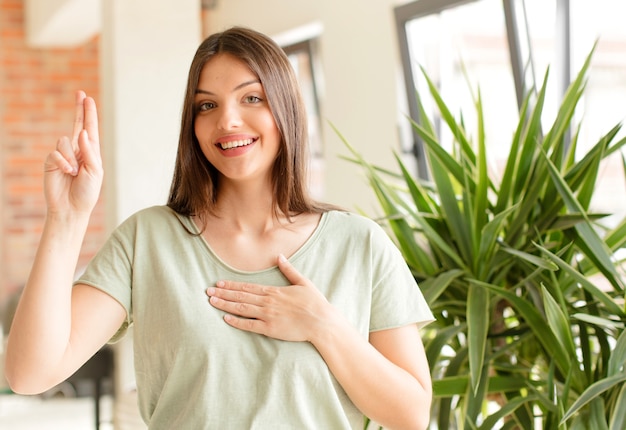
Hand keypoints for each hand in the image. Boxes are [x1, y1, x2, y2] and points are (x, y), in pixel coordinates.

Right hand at [44, 91, 102, 215]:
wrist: (71, 208)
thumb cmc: (86, 192)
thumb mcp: (94, 172)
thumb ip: (90, 152)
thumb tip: (83, 133)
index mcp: (91, 153)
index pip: (90, 130)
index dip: (89, 114)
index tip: (88, 98)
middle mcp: (77, 151)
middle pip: (77, 125)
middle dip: (79, 109)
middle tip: (80, 93)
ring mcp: (63, 155)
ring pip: (64, 141)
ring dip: (71, 157)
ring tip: (74, 172)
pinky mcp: (51, 161)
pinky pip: (55, 152)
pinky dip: (63, 161)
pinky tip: (67, 172)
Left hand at [207, 254, 333, 341]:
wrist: (321, 321)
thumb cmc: (314, 303)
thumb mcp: (303, 282)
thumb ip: (289, 270)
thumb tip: (279, 256)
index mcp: (274, 291)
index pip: (248, 287)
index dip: (232, 285)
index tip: (219, 283)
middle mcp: (268, 302)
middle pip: (241, 297)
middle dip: (223, 294)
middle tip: (208, 291)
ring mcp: (268, 315)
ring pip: (242, 309)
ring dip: (225, 305)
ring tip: (212, 301)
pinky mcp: (270, 328)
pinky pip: (250, 325)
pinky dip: (237, 322)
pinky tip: (226, 319)